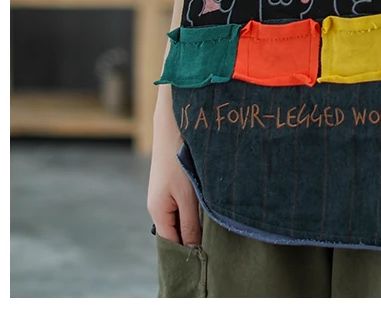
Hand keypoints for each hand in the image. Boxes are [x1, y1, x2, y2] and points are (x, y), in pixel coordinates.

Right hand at [147, 89, 201, 245]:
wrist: (174, 124)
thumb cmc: (179, 159)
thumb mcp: (188, 195)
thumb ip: (191, 223)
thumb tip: (193, 250)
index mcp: (158, 212)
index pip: (171, 243)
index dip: (186, 254)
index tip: (207, 260)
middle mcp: (160, 205)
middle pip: (176, 231)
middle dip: (194, 238)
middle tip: (216, 246)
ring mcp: (166, 193)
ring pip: (183, 216)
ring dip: (198, 221)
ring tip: (217, 228)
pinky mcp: (175, 183)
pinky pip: (185, 203)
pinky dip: (198, 207)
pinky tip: (213, 205)